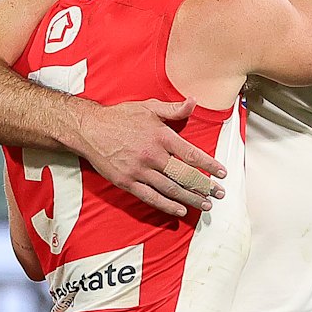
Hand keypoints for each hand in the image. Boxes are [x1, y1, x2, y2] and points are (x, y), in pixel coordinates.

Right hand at [76, 97, 226, 216]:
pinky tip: (180, 210)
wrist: (89, 129)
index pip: (191, 153)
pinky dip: (167, 206)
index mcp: (160, 136)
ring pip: (170, 189)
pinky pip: (150, 197)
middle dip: (204, 186)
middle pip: (184, 175)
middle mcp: (152, 155)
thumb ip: (173, 108)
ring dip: (190, 198)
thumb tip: (194, 102)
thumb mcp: (148, 107)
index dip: (209, 164)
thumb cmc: (120, 117)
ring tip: (205, 204)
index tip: (222, 173)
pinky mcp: (127, 182)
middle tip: (219, 194)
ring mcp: (139, 171)